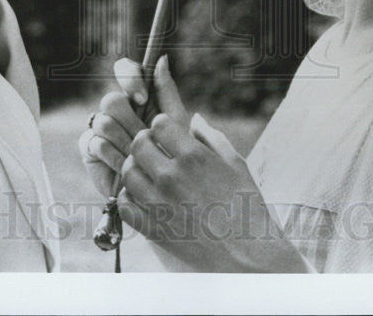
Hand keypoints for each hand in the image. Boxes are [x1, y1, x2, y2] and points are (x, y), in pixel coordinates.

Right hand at [78, 57, 189, 196]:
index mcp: (137, 96)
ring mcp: (101, 127)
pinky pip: (96, 142)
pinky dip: (114, 156)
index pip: (125, 70)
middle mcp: (117, 108)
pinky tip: (125, 166)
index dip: (130, 79)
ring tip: (138, 156)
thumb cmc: (172, 155)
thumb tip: (161, 58)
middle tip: (143, 138)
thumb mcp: (175, 122)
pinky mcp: (89, 147)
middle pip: (112, 98)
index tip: (143, 98)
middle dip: (130, 122)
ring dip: (124, 142)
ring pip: (103, 121)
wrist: (161, 191)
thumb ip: (167, 90)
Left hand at [118, 112, 309, 272]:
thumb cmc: (246, 206)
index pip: (159, 124)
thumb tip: (194, 119)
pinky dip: (127, 197)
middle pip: (138, 144)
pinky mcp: (153, 228)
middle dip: (144, 142)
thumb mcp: (236, 164)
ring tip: (146, 172)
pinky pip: (125, 206)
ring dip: (134, 167)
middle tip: (153, 149)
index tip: (167, 135)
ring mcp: (159, 203)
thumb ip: (212, 138)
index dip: (162, 126)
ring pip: (128, 172)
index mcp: (193, 156)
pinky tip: (140, 196)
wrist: (247, 254)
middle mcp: (171, 176)